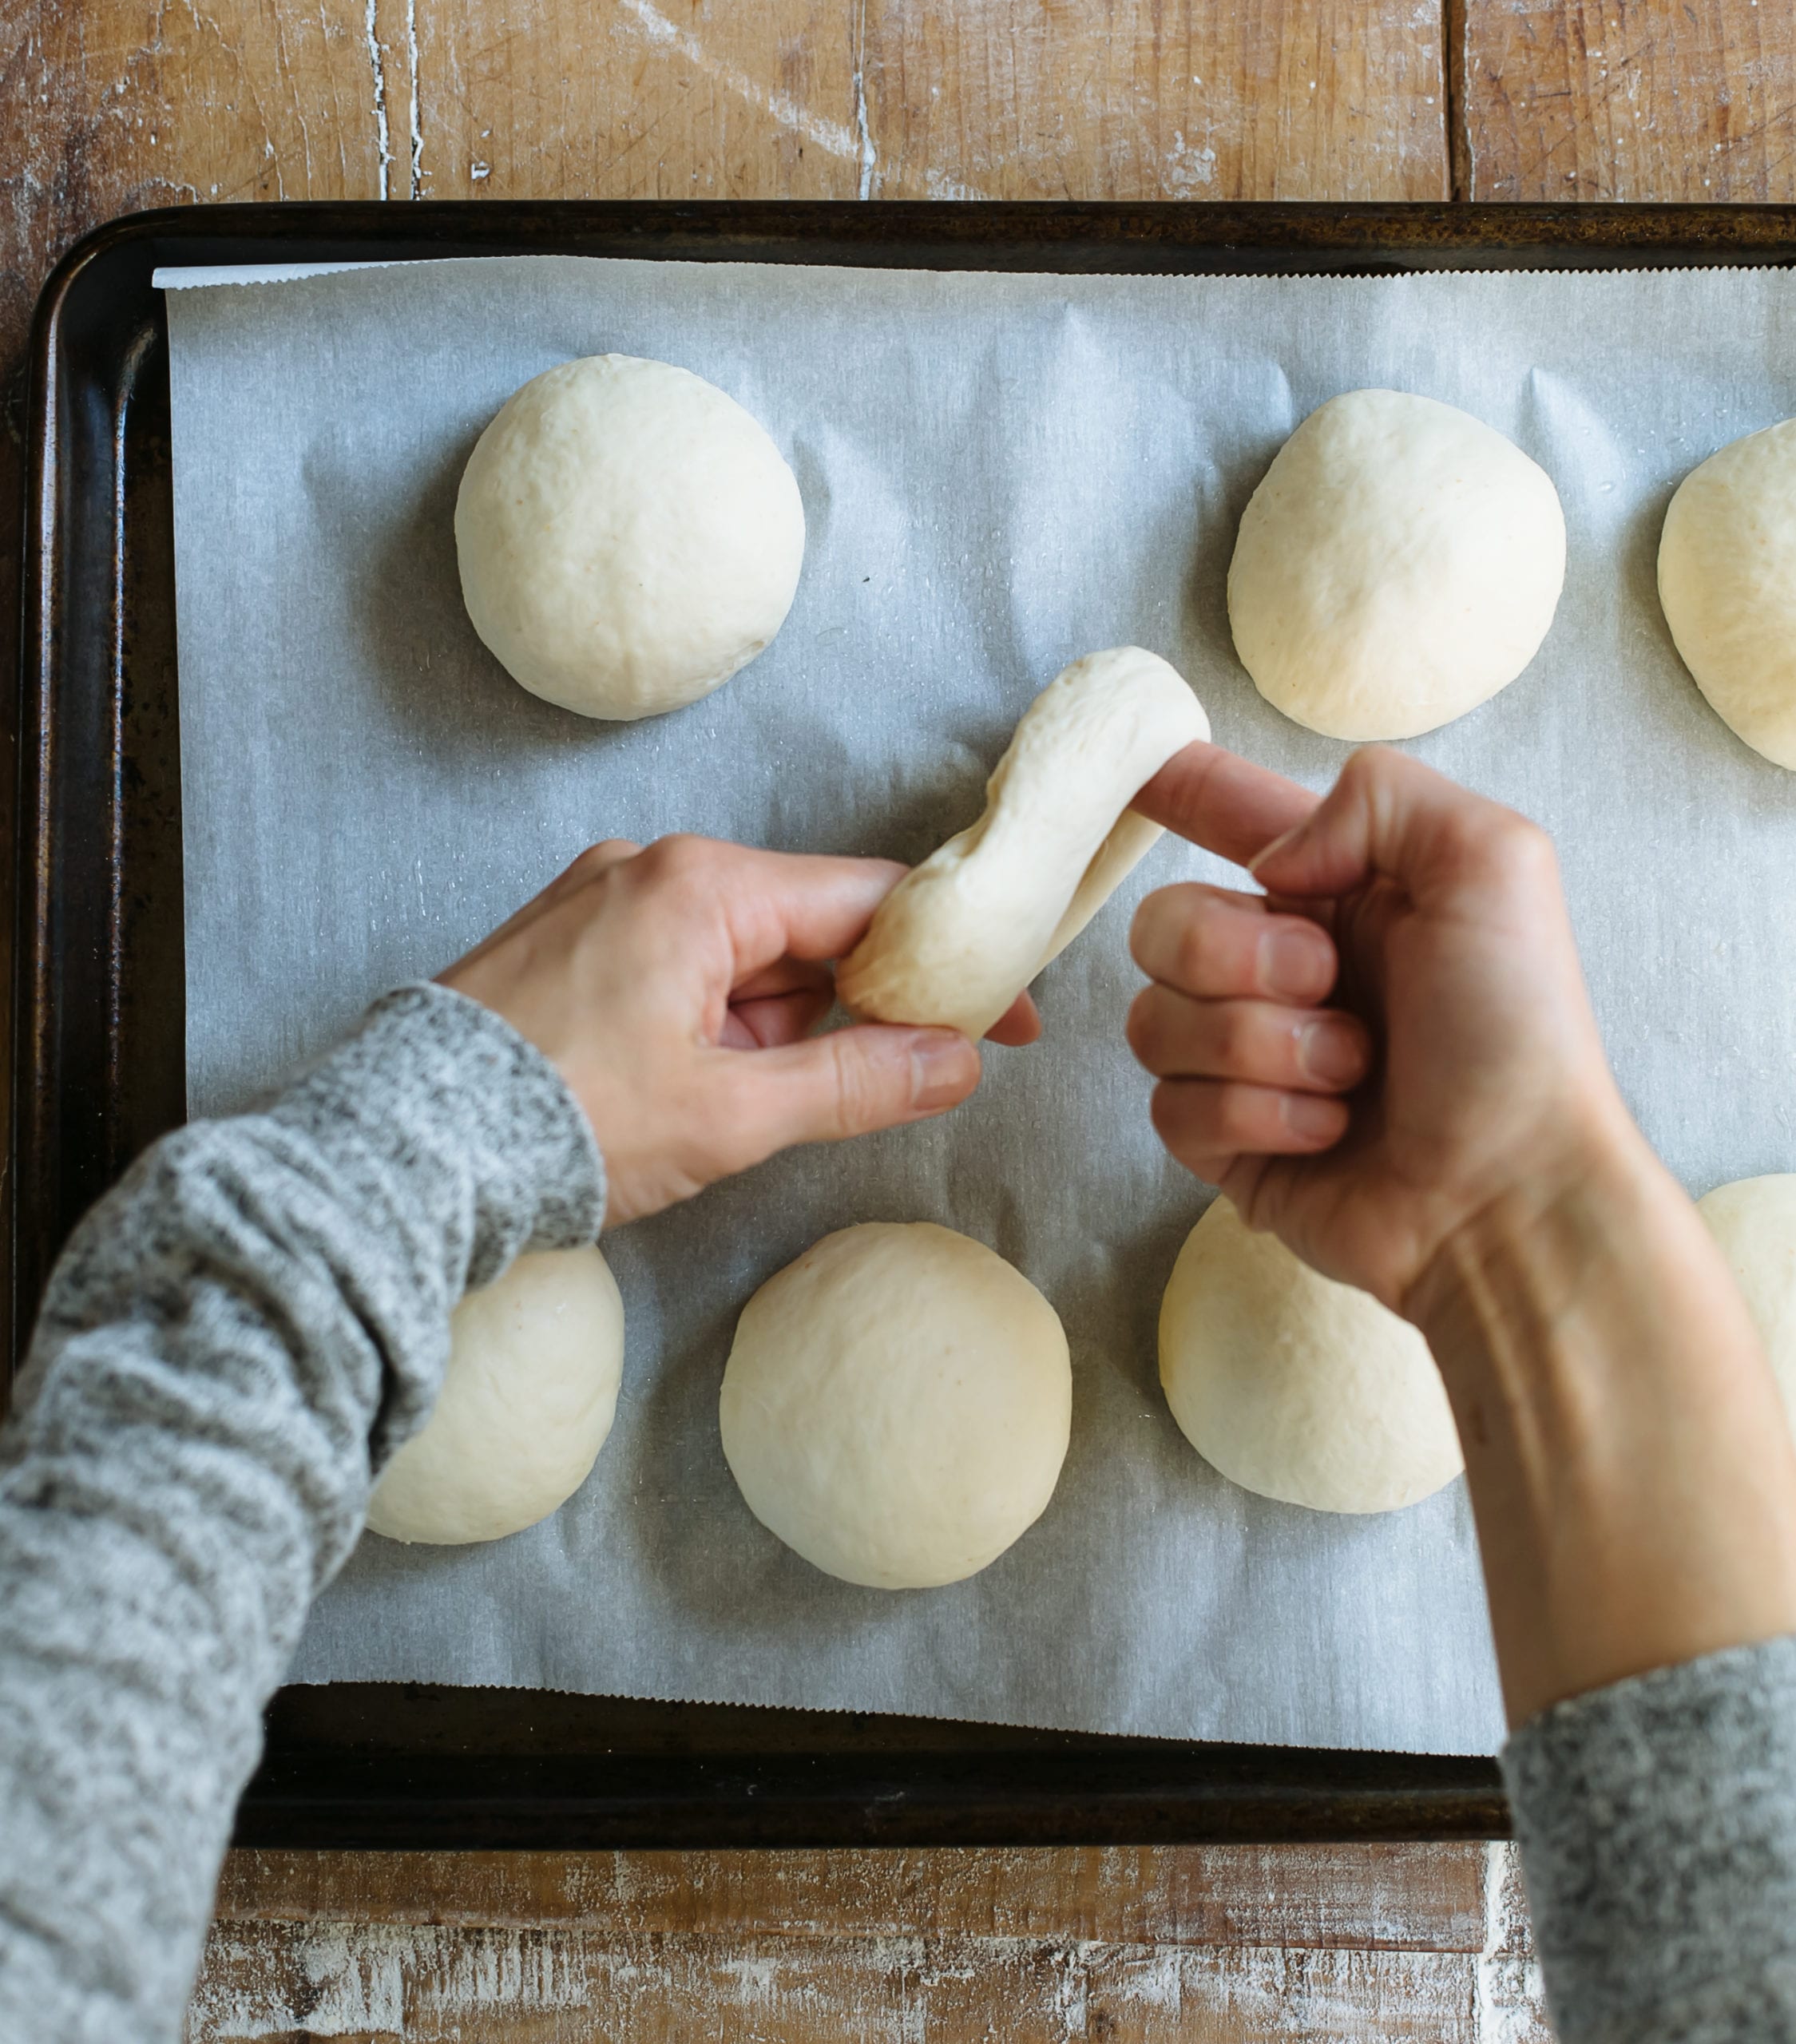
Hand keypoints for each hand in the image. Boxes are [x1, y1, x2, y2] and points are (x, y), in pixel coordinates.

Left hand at [441, 835, 1038, 1226]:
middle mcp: (650, 869)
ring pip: (742, 953)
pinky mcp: (570, 943)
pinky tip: (712, 1085)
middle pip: (805, 924)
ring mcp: (603, 901)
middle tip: (908, 1074)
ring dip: (781, 1024)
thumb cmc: (562, 1124)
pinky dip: (721, 1022)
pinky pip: (681, 966)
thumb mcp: (731, 1115)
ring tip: (766, 1104)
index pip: (866, 902)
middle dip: (857, 1003)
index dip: (947, 962)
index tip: (1003, 1014)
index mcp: (699, 886)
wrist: (403, 1154)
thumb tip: (954, 1065)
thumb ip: (857, 1083)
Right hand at [1128, 742, 1638, 1312]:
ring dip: (1257, 1044)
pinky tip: (1327, 1131)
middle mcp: (1282, 969)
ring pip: (1153, 1019)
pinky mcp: (1227, 1141)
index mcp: (1340, 893)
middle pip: (1162, 922)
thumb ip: (1380, 796)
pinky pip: (1170, 1105)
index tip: (1132, 773)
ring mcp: (1248, 1058)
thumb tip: (1277, 862)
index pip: (1229, 819)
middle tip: (1327, 985)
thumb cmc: (1517, 1034)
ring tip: (1349, 1076)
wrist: (1511, 1189)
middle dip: (1234, 953)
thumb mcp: (1493, 864)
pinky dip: (1254, 1115)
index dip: (1172, 791)